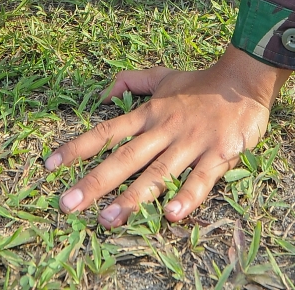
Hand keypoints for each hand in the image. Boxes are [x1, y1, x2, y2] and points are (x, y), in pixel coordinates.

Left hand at [46, 46, 290, 227]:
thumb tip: (101, 92)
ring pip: (157, 173)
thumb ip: (132, 81)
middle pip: (125, 158)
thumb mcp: (163, 76)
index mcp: (150, 113)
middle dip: (94, 182)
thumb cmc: (201, 83)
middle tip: (67, 205)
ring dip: (133, 198)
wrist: (245, 79)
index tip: (49, 165)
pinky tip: (172, 215)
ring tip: (108, 220)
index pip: (107, 131)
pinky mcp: (218, 154)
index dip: (78, 147)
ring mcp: (191, 143)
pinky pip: (201, 179)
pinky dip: (187, 196)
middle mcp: (165, 129)